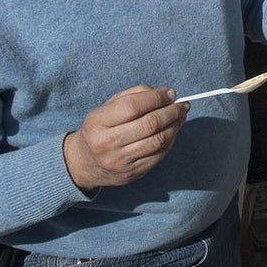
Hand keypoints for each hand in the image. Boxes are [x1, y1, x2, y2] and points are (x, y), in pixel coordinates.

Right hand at [62, 85, 189, 192]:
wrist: (84, 163)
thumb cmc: (100, 129)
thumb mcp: (107, 107)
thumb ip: (134, 95)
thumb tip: (166, 94)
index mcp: (98, 122)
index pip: (132, 106)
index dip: (156, 97)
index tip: (170, 93)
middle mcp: (107, 143)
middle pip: (149, 124)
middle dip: (171, 111)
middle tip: (182, 104)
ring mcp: (121, 161)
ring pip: (158, 140)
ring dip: (175, 125)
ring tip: (181, 115)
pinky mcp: (134, 173)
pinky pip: (159, 154)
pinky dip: (171, 139)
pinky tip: (174, 130)